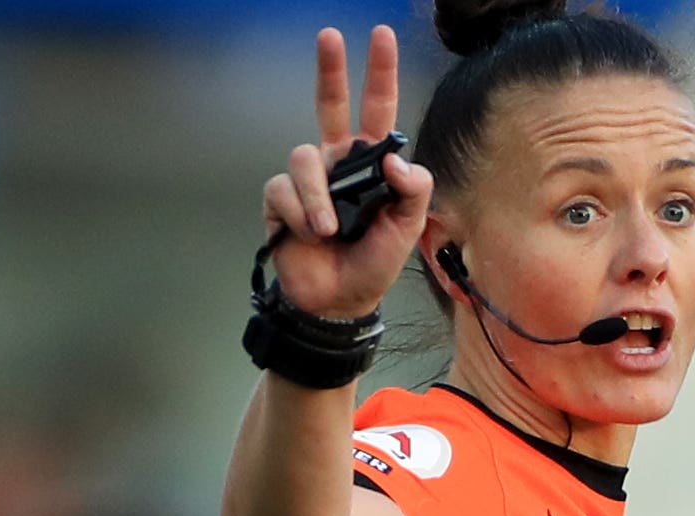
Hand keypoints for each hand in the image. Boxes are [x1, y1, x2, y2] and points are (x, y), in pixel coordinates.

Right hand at [262, 26, 432, 318]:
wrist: (339, 301)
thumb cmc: (374, 263)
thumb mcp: (408, 228)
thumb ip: (414, 191)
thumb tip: (397, 159)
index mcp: (371, 164)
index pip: (377, 111)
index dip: (379, 74)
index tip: (381, 35)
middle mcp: (338, 163)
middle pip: (329, 105)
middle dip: (330, 70)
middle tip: (330, 35)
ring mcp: (308, 180)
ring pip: (305, 157)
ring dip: (318, 197)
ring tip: (330, 230)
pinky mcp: (280, 199)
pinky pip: (284, 189)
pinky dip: (300, 213)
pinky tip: (310, 235)